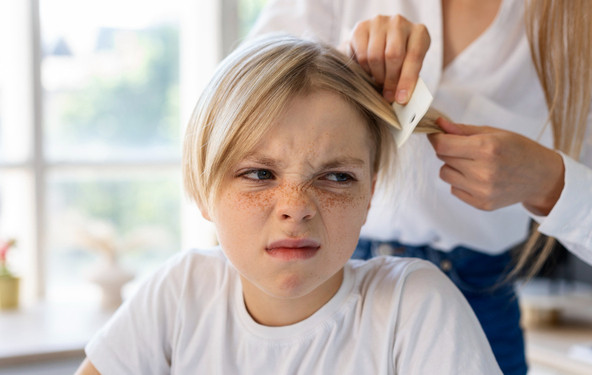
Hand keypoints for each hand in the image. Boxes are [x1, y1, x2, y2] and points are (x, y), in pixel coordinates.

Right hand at [345, 15, 429, 103]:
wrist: (379, 42)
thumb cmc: (399, 59)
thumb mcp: (409, 67)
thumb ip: (408, 79)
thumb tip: (401, 100)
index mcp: (419, 33)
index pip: (414, 57)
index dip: (407, 80)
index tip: (401, 99)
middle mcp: (399, 23)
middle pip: (393, 56)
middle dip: (390, 80)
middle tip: (388, 95)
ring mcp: (379, 23)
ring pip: (375, 56)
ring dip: (377, 75)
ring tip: (379, 80)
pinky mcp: (361, 27)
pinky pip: (361, 55)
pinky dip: (365, 69)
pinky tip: (370, 70)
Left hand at [427, 117, 564, 214]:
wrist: (541, 177)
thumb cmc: (519, 150)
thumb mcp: (494, 133)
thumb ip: (462, 130)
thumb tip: (438, 123)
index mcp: (488, 148)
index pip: (443, 145)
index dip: (435, 138)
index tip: (436, 134)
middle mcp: (484, 172)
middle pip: (443, 158)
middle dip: (448, 150)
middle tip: (466, 148)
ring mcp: (482, 191)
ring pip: (444, 174)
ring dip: (453, 167)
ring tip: (473, 164)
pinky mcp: (481, 204)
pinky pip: (454, 189)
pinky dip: (460, 181)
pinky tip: (478, 177)